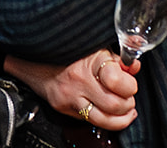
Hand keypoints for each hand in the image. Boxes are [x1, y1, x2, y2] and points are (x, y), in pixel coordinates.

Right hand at [3, 50, 138, 131]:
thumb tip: (134, 67)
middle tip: (128, 97)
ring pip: (104, 120)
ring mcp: (69, 96)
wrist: (33, 53)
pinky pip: (88, 120)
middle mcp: (78, 80)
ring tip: (124, 110)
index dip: (130, 85)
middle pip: (115, 104)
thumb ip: (117, 58)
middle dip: (128, 103)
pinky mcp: (62, 107)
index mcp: (90, 60)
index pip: (118, 81)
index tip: (130, 83)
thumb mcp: (94, 46)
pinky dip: (102, 118)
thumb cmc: (66, 47)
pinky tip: (105, 111)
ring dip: (120, 118)